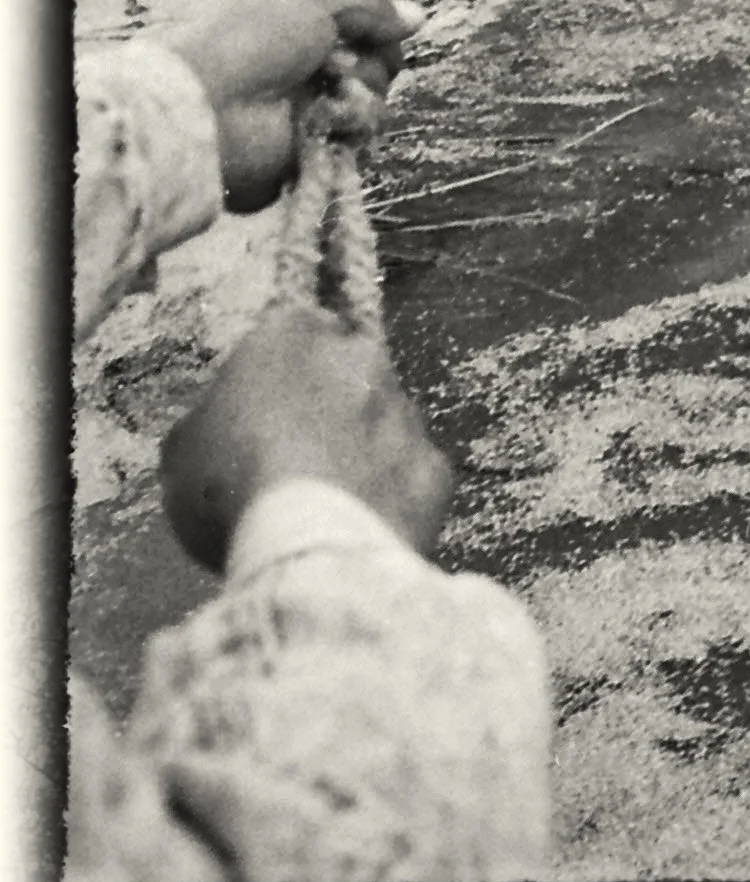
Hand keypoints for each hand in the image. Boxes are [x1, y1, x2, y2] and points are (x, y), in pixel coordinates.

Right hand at [161, 309, 454, 573]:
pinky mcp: (435, 466)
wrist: (306, 549)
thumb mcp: (182, 451)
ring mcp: (405, 409)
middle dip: (326, 407)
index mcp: (291, 332)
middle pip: (344, 372)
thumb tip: (218, 428)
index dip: (274, 377)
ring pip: (384, 421)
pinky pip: (412, 475)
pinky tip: (362, 526)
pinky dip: (393, 494)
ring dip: (363, 449)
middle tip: (293, 461)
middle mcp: (360, 355)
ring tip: (325, 505)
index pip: (289, 333)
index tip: (259, 416)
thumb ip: (209, 421)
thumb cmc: (229, 490)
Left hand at [175, 0, 419, 213]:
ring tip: (332, 93)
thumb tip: (419, 16)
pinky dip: (351, 125)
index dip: (382, 29)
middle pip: (379, 64)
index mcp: (307, 27)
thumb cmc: (256, 39)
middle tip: (341, 65)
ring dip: (363, 94)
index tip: (390, 30)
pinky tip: (328, 121)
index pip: (367, 28)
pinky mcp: (315, 152)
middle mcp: (312, 68)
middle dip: (373, 63)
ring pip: (375, 102)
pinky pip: (359, 137)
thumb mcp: (315, 0)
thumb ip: (372, 6)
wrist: (211, 106)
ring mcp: (314, 112)